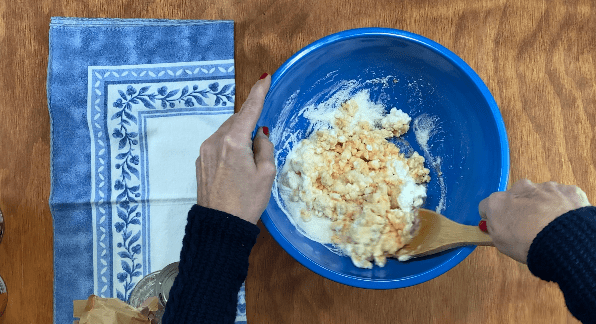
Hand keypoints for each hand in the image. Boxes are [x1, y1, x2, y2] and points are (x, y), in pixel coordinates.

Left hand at [196, 75, 275, 223]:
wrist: (220, 226)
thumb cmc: (247, 201)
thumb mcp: (266, 174)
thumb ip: (265, 147)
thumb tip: (260, 133)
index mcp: (234, 142)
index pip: (249, 110)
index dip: (259, 92)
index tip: (264, 77)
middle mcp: (216, 141)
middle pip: (237, 120)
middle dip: (250, 123)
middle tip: (262, 143)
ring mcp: (205, 150)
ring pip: (227, 132)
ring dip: (240, 136)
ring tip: (249, 160)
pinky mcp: (201, 161)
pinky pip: (219, 144)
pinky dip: (230, 146)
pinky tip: (237, 165)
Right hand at [478, 179, 589, 262]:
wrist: (563, 241)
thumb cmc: (527, 243)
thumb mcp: (500, 242)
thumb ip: (494, 229)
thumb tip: (493, 224)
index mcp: (498, 201)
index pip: (487, 205)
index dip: (494, 216)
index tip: (501, 225)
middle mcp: (519, 188)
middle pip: (515, 196)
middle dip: (520, 207)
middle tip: (528, 226)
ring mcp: (544, 187)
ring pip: (540, 194)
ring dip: (542, 205)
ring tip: (550, 226)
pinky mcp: (566, 189)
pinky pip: (562, 196)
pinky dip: (562, 206)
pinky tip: (566, 221)